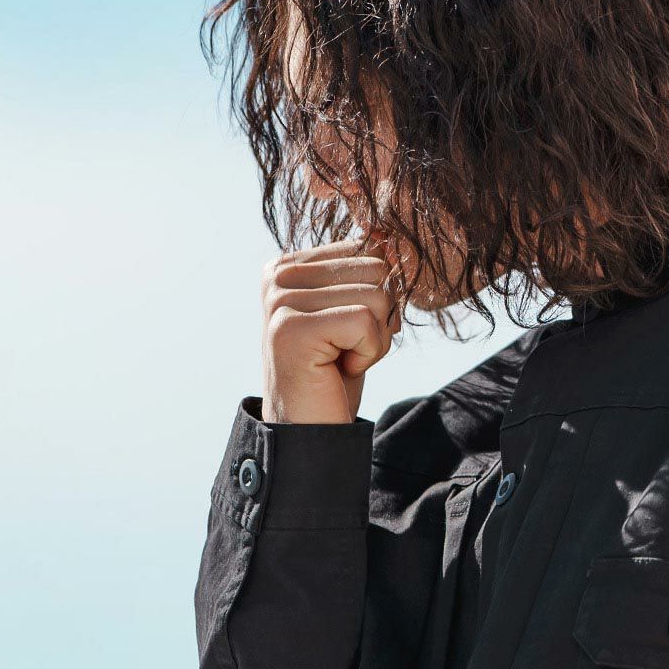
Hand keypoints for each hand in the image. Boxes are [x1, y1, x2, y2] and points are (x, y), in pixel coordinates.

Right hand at [260, 235, 403, 424]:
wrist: (312, 432)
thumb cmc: (334, 376)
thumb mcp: (355, 314)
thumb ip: (366, 273)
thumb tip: (390, 236)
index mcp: (289, 264)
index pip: (368, 250)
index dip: (378, 299)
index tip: (347, 333)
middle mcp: (278, 275)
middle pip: (376, 268)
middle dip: (380, 318)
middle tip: (347, 350)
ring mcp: (280, 300)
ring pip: (377, 296)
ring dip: (375, 340)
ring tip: (341, 360)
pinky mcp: (291, 327)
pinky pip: (367, 323)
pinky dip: (368, 354)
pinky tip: (339, 369)